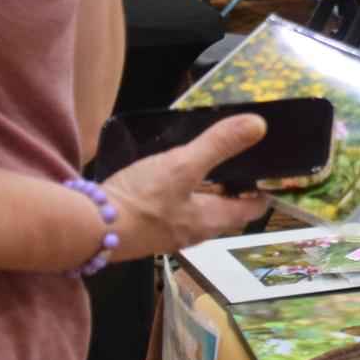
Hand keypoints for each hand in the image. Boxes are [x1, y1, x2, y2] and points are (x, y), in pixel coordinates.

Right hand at [99, 114, 271, 257]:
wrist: (91, 228)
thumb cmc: (141, 201)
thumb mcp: (183, 165)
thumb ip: (219, 145)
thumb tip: (258, 126)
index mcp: (211, 220)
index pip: (250, 210)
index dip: (262, 192)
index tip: (268, 173)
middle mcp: (194, 232)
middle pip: (225, 210)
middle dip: (233, 188)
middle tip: (237, 160)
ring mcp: (169, 233)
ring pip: (198, 210)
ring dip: (205, 190)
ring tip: (204, 163)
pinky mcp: (147, 229)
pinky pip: (173, 210)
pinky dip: (180, 194)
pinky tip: (168, 177)